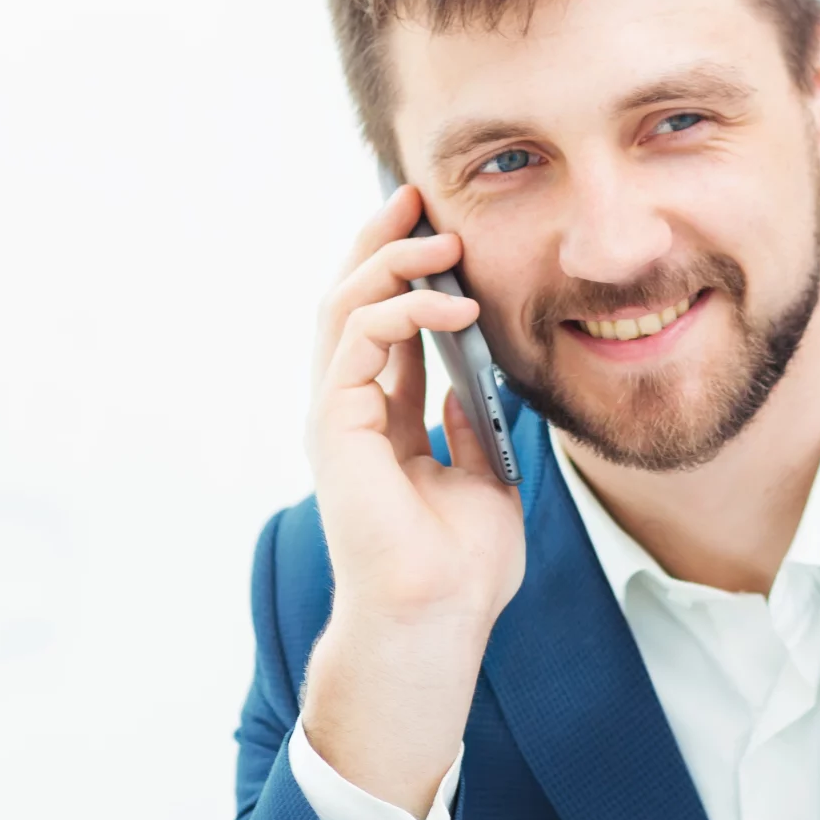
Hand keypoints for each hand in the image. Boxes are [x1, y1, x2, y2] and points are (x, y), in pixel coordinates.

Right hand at [299, 183, 525, 816]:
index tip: (437, 224)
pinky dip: (401, 310)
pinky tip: (453, 304)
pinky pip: (357, 341)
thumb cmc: (459, 572)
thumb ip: (470, 431)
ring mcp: (335, 417)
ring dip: (390, 262)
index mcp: (377, 419)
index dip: (402, 267)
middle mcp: (347, 410)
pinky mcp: (335, 427)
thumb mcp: (484, 481)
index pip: (380, 321)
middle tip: (420, 197)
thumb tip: (471, 388)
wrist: (436, 623)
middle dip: (381, 240)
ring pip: (342, 307)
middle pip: (348, 297)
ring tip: (440, 239)